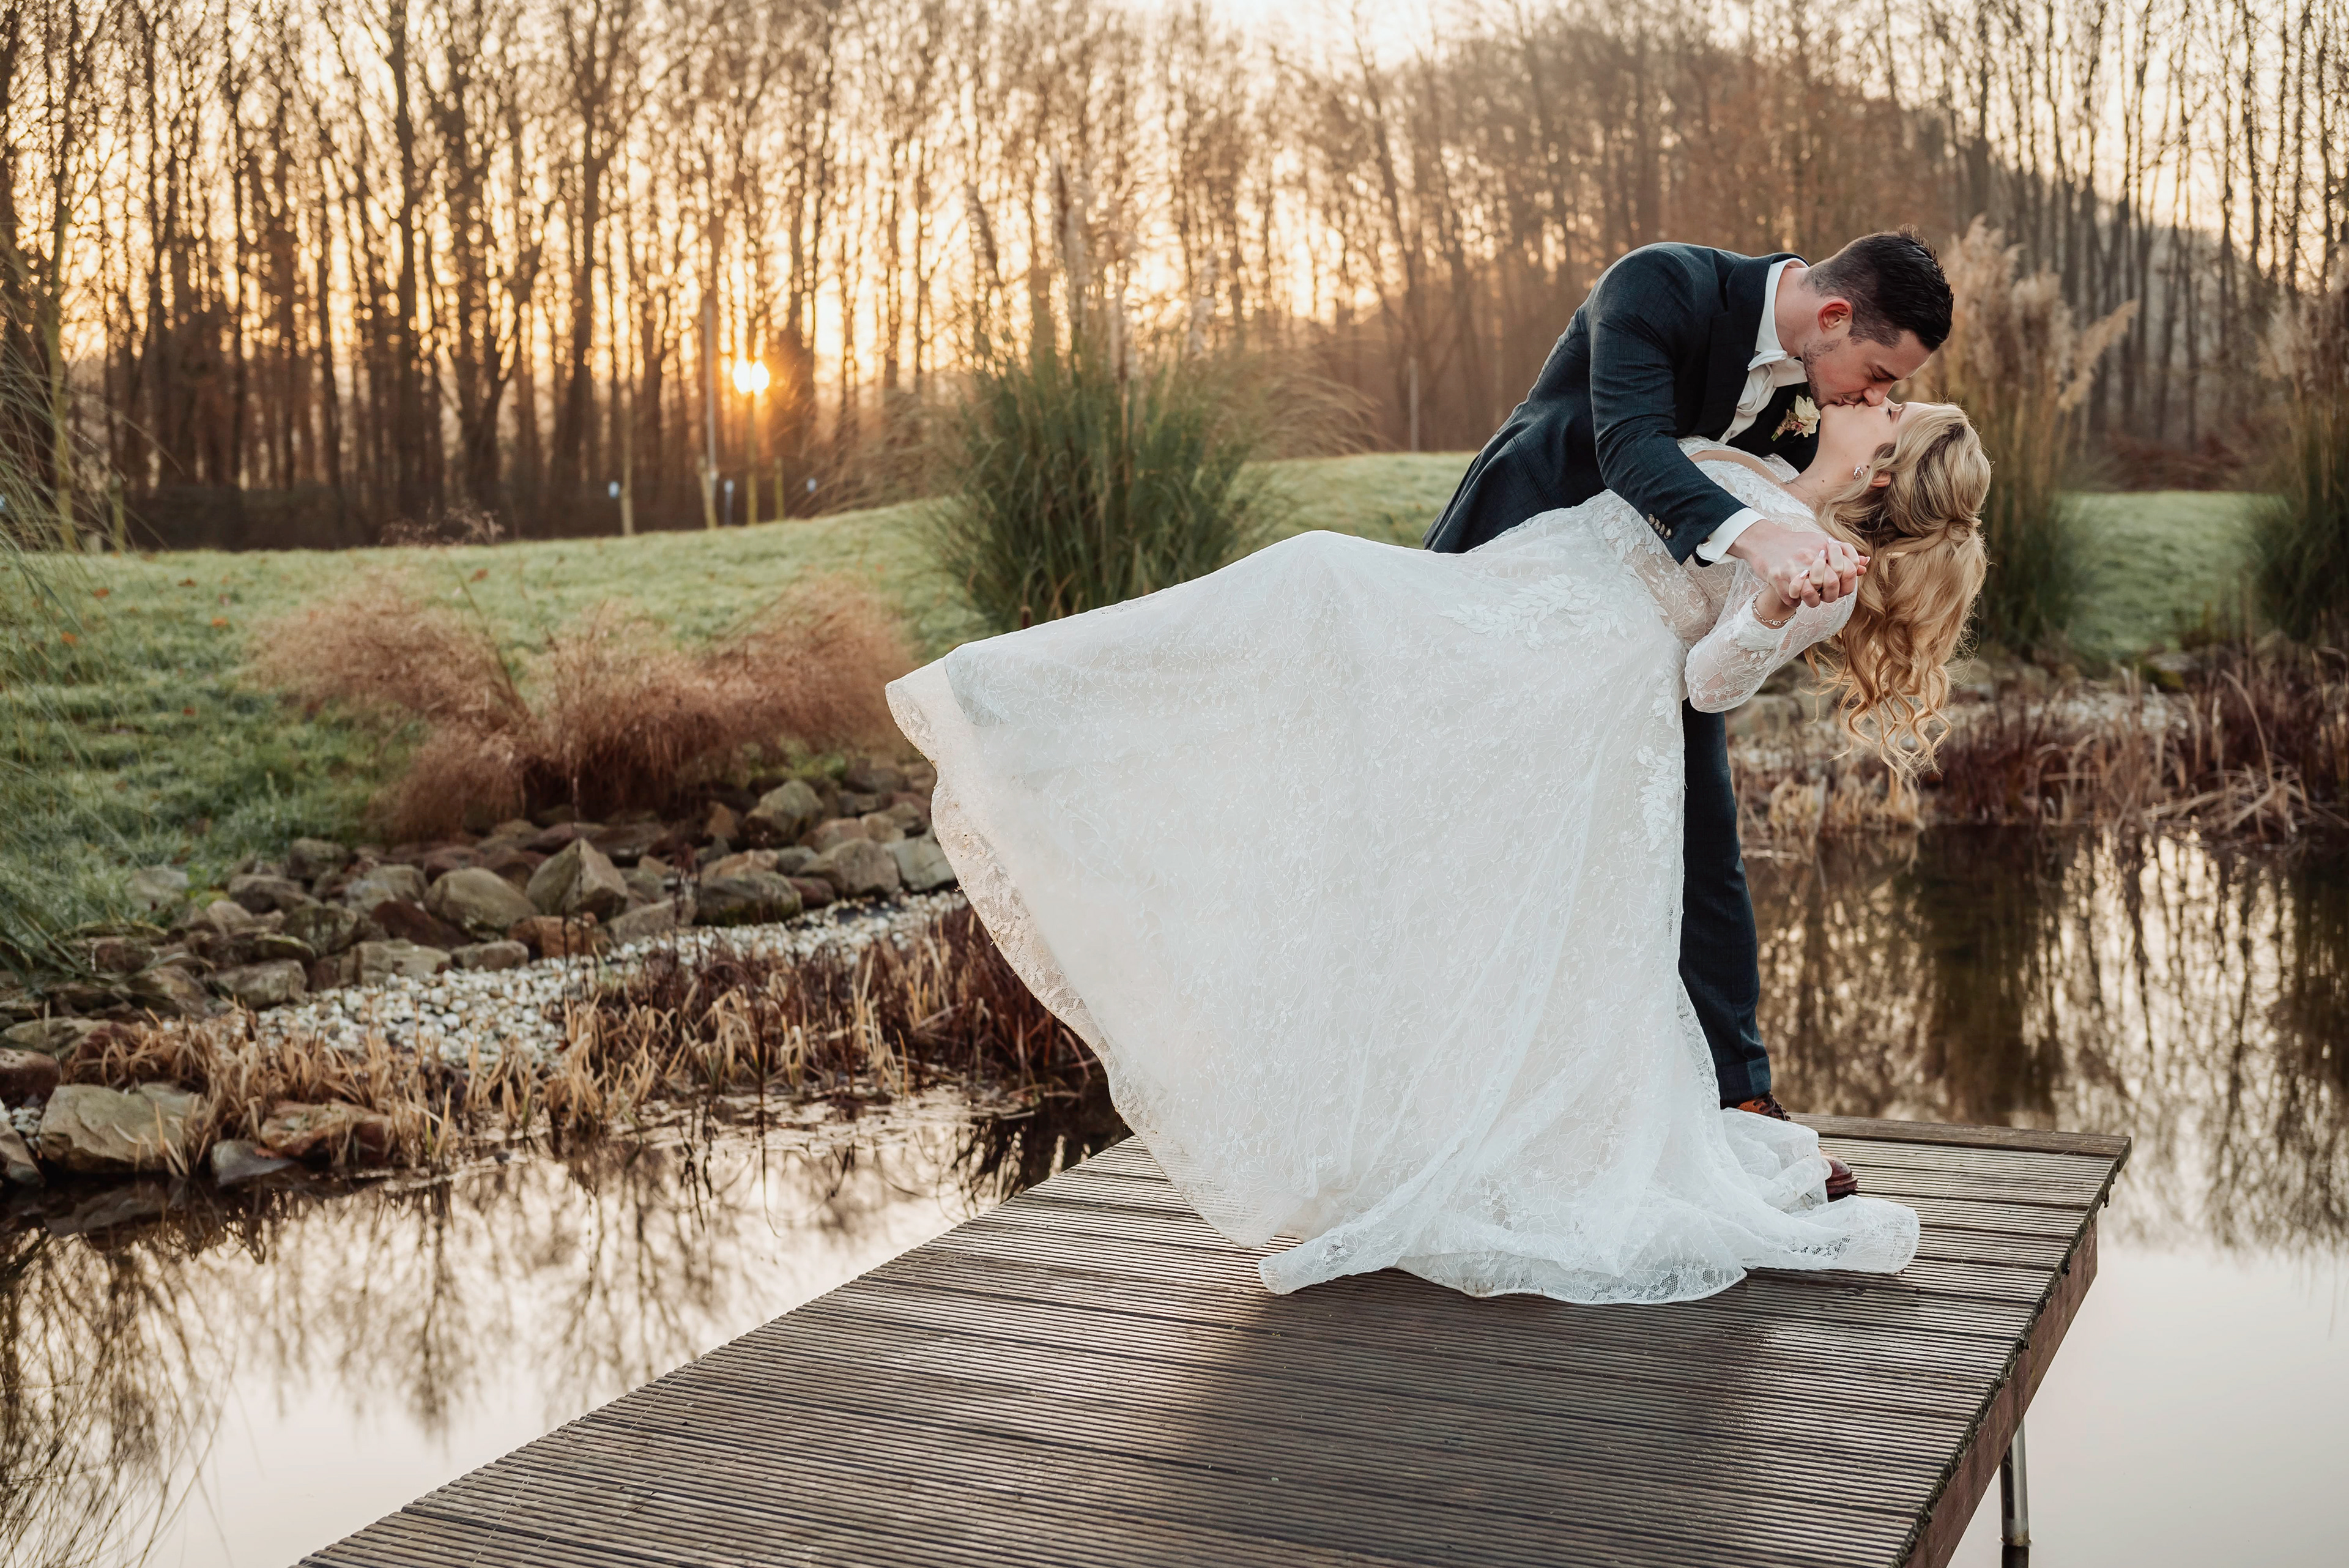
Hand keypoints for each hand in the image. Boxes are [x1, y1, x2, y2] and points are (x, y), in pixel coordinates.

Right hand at [1728, 520, 1866, 606]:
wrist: (1764, 540)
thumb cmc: (1795, 544)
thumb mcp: (1820, 543)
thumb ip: (1844, 554)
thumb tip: (1865, 564)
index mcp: (1825, 547)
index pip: (1848, 571)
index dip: (1845, 582)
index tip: (1836, 582)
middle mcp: (1811, 556)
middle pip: (1832, 586)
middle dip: (1828, 594)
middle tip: (1821, 592)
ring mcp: (1794, 567)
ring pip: (1812, 597)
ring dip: (1811, 600)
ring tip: (1807, 594)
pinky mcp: (1778, 577)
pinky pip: (1793, 600)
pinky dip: (1793, 601)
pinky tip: (1792, 593)